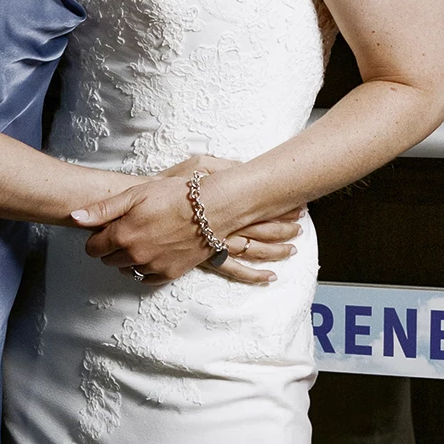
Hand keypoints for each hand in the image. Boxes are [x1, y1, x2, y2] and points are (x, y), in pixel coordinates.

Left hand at [71, 171, 294, 287]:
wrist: (211, 209)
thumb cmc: (172, 196)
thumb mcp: (134, 195)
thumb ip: (102, 210)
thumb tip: (74, 217)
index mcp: (123, 235)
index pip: (93, 249)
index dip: (96, 238)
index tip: (106, 229)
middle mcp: (136, 255)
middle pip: (108, 261)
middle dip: (111, 247)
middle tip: (125, 230)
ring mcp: (153, 267)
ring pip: (127, 271)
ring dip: (128, 259)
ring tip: (141, 239)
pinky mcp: (170, 274)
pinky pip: (147, 278)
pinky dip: (145, 268)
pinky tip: (153, 251)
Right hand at [154, 155, 303, 278]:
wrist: (141, 210)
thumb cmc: (166, 186)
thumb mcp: (195, 165)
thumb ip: (221, 167)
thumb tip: (244, 166)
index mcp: (223, 203)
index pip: (261, 207)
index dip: (281, 208)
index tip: (298, 205)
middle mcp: (223, 227)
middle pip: (262, 230)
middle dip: (284, 227)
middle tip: (301, 224)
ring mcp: (215, 245)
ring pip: (253, 252)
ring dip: (275, 251)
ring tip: (292, 250)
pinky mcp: (204, 259)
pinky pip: (234, 270)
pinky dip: (253, 275)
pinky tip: (268, 277)